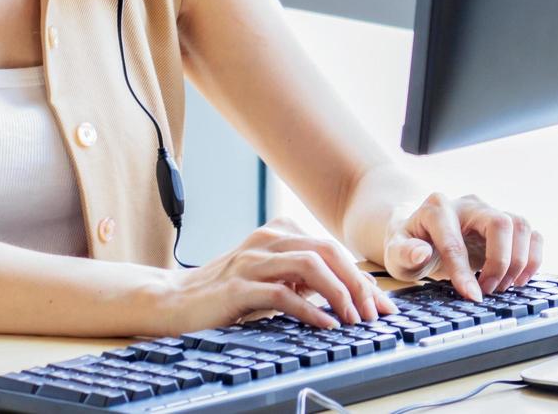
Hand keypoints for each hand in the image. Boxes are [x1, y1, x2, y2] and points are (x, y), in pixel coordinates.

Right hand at [161, 216, 396, 332]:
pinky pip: (282, 293)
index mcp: (279, 232)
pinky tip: (324, 325)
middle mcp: (267, 239)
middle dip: (358, 283)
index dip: (363, 278)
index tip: (383, 306)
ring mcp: (252, 261)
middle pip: (327, 251)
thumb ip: (303, 278)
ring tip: (353, 319)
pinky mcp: (238, 287)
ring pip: (310, 265)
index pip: (332, 249)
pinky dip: (309, 310)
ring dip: (339, 293)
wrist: (174, 300)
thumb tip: (349, 292)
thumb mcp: (271, 278)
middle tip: (374, 314)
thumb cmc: (226, 292)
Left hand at [381, 192, 541, 300]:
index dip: (464, 271)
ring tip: (502, 287)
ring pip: (521, 226)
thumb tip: (421, 253)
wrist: (421, 234)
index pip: (455, 239)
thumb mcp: (396, 252)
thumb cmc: (409, 244)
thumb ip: (404, 252)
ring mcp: (490, 212)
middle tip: (488, 290)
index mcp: (437, 209)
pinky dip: (533, 259)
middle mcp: (469, 205)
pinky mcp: (506, 225)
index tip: (473, 297)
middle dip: (499, 262)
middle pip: (501, 222)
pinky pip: (532, 235)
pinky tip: (518, 280)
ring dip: (519, 262)